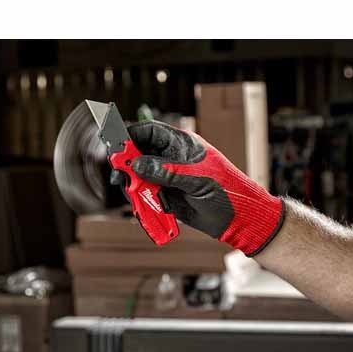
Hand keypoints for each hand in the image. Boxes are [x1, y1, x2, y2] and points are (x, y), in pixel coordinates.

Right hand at [112, 120, 284, 255]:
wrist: (238, 219)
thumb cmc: (226, 190)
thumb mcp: (196, 178)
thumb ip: (166, 171)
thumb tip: (137, 165)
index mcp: (181, 145)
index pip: (149, 132)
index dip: (130, 135)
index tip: (114, 145)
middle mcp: (171, 159)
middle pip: (139, 154)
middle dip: (126, 163)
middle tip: (119, 174)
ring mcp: (167, 178)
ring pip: (139, 176)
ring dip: (132, 184)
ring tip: (133, 192)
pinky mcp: (166, 197)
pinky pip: (146, 195)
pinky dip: (140, 200)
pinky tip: (141, 204)